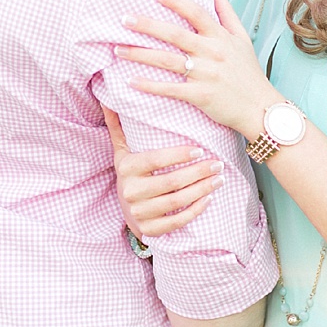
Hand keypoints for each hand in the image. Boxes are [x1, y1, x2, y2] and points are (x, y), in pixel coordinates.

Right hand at [102, 106, 224, 237]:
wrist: (127, 210)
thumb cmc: (131, 174)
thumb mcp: (123, 151)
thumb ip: (118, 126)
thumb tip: (108, 97)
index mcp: (126, 168)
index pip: (155, 160)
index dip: (178, 155)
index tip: (200, 149)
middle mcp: (130, 191)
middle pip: (171, 182)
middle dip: (199, 172)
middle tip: (218, 164)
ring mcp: (139, 212)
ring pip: (177, 201)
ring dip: (202, 190)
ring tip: (218, 179)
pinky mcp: (150, 229)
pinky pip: (178, 221)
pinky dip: (195, 210)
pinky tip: (208, 199)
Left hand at [116, 0, 282, 140]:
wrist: (261, 109)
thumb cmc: (248, 72)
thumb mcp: (242, 38)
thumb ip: (226, 11)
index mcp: (220, 37)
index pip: (196, 12)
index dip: (175, 0)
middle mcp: (212, 52)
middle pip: (176, 34)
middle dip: (148, 25)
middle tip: (124, 19)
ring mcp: (206, 74)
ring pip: (168, 61)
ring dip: (141, 55)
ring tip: (118, 49)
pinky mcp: (201, 95)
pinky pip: (171, 89)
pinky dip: (151, 85)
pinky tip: (130, 81)